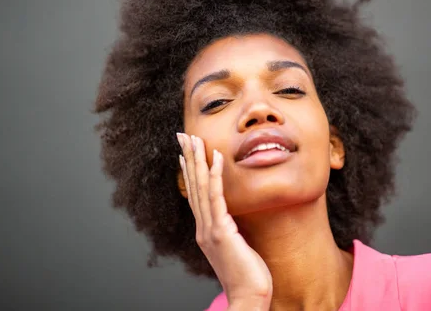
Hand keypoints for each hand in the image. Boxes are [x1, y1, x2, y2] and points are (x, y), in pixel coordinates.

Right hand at [177, 133, 272, 307]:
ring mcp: (210, 229)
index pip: (195, 195)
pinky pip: (216, 197)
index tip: (185, 153)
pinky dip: (214, 175)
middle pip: (192, 186)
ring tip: (194, 139)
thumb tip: (233, 221)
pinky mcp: (222, 232)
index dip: (189, 172)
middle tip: (182, 136)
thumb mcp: (236, 248)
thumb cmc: (248, 276)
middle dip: (188, 159)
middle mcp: (203, 228)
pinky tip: (216, 158)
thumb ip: (231, 232)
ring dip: (196, 160)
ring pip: (200, 187)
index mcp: (206, 231)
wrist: (248, 298)